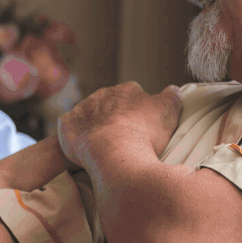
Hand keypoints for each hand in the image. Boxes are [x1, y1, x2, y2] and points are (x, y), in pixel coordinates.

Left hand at [57, 82, 181, 169]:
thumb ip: (172, 98)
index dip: (136, 112)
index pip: (133, 95)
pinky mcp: (67, 124)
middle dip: (114, 116)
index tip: (139, 126)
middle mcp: (103, 94)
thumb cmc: (145, 134)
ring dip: (94, 124)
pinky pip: (69, 126)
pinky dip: (73, 134)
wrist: (115, 153)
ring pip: (89, 114)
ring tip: (102, 145)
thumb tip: (174, 89)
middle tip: (121, 137)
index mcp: (128, 90)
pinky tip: (81, 146)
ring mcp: (83, 108)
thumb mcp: (169, 113)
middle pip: (109, 104)